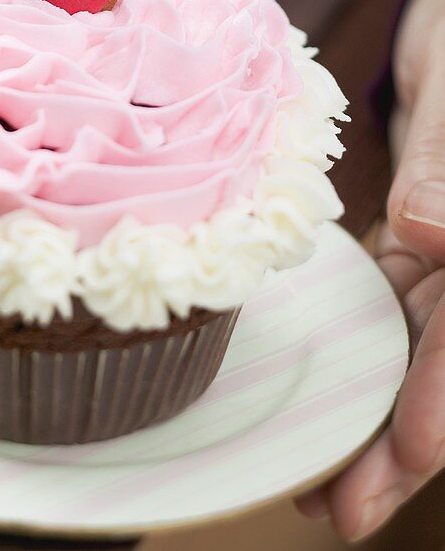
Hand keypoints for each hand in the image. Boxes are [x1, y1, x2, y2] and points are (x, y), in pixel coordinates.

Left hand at [297, 0, 444, 539]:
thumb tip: (425, 233)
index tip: (412, 450)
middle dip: (400, 439)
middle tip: (339, 508)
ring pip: (417, 341)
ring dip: (370, 404)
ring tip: (315, 466)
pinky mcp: (425, 234)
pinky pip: (395, 295)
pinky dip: (360, 338)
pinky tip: (321, 377)